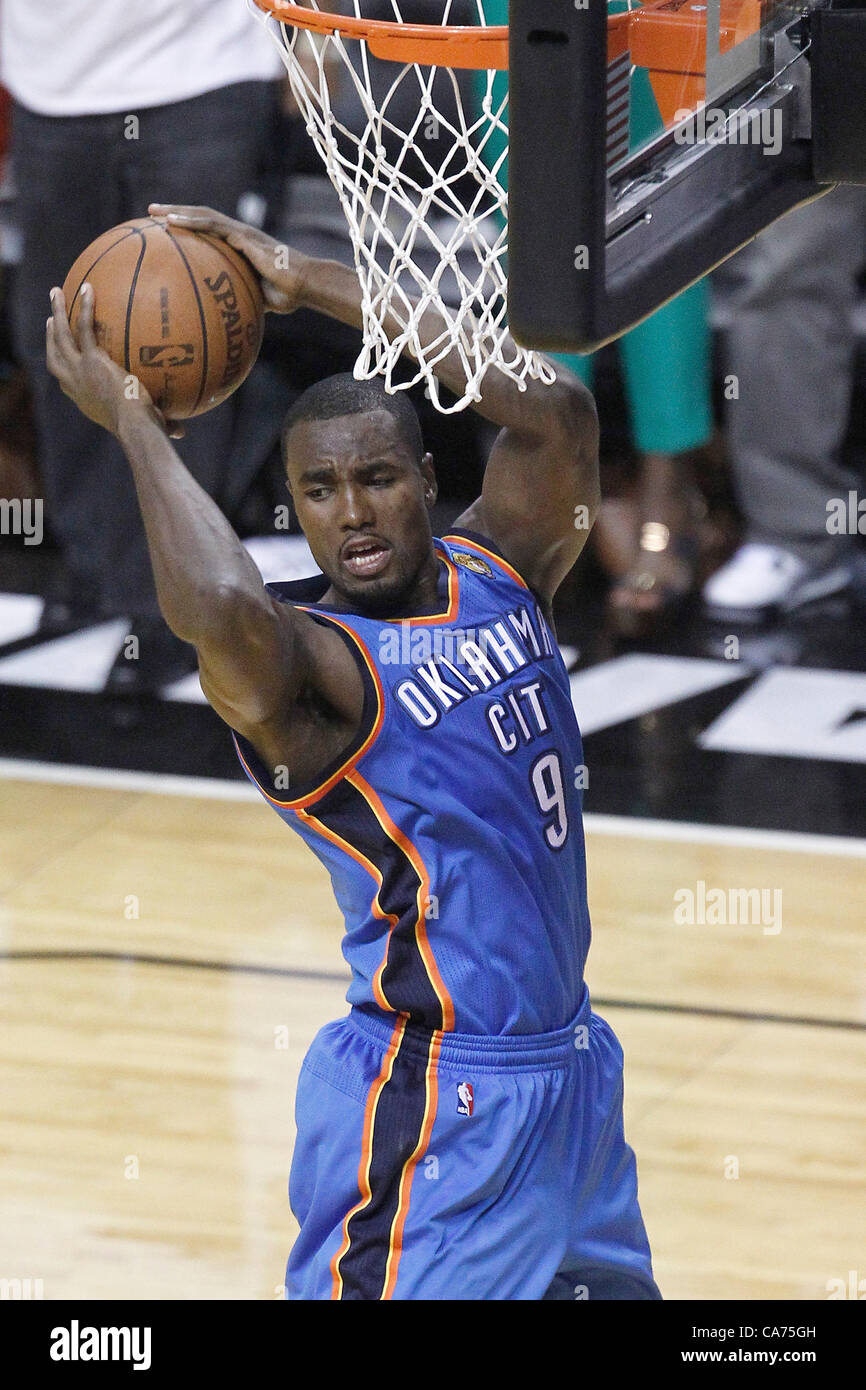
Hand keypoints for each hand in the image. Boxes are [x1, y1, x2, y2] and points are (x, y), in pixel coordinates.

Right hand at [46, 285, 182, 437]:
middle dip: (50, 334)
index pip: (64, 378)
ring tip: (56, 292)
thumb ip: (163, 422)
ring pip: (61, 335)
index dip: (61, 363)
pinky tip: (88, 288)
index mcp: (82, 397)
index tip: (60, 350)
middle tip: (50, 318)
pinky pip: (85, 327)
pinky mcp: (92, 359)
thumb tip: (181, 432)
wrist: (134, 426)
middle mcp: (74, 382)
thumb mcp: (148, 424)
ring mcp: (79, 369)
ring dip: (56, 312)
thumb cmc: (142, 430)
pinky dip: (84, 307)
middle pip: (54, 353)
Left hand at [148, 204, 308, 313]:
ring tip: (155, 212)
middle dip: (177, 213)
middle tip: (152, 213)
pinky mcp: (245, 236)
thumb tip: (226, 317)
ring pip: (204, 216)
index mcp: (241, 246)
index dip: (190, 228)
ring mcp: (242, 232)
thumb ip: (241, 299)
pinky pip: (213, 225)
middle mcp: (239, 234)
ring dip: (178, 212)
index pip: (210, 231)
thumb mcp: (257, 298)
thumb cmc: (287, 294)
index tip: (168, 230)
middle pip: (202, 218)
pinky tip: (172, 223)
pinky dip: (191, 222)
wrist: (306, 285)